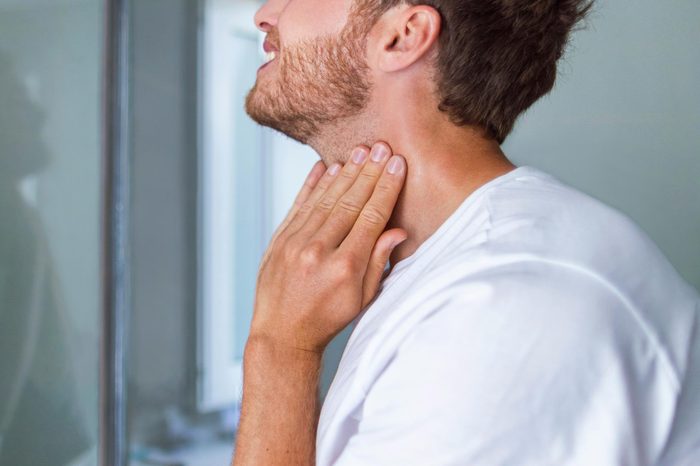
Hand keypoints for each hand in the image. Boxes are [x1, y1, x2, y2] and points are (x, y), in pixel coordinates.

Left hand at [248, 142, 407, 353]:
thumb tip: (398, 231)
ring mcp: (295, 243)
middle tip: (382, 147)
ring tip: (361, 152)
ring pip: (325, 199)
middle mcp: (318, 251)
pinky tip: (326, 167)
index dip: (386, 189)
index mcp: (344, 267)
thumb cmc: (326, 320)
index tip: (397, 166)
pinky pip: (299, 205)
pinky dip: (313, 184)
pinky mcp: (279, 240)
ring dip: (345, 173)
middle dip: (369, 172)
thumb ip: (379, 263)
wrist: (281, 334)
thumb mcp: (362, 299)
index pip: (371, 217)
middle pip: (350, 202)